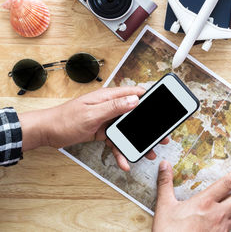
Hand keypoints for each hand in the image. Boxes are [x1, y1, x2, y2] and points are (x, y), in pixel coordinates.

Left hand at [19, 87, 168, 170]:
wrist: (47, 132)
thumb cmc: (65, 120)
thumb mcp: (91, 114)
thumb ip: (113, 107)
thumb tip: (134, 100)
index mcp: (108, 97)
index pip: (133, 93)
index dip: (148, 98)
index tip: (161, 105)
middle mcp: (109, 106)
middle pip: (133, 114)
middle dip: (147, 125)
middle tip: (161, 135)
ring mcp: (106, 119)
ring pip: (127, 130)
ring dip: (136, 141)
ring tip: (148, 151)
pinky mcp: (102, 130)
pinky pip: (115, 140)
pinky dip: (120, 150)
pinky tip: (124, 161)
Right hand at [153, 161, 230, 231]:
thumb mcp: (164, 206)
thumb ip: (165, 184)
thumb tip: (165, 165)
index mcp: (204, 202)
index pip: (227, 183)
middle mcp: (217, 215)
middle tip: (222, 196)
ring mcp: (220, 229)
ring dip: (229, 211)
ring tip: (215, 211)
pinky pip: (229, 229)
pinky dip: (224, 224)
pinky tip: (212, 225)